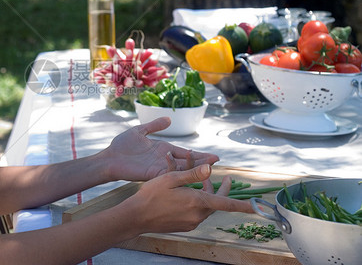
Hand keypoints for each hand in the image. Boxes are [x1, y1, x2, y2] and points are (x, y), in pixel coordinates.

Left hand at [99, 117, 219, 181]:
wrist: (110, 158)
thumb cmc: (122, 145)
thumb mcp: (140, 131)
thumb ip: (155, 126)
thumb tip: (169, 119)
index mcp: (163, 149)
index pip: (185, 152)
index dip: (199, 155)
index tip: (215, 157)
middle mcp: (164, 160)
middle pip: (187, 162)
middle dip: (202, 162)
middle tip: (217, 161)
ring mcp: (159, 168)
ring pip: (181, 169)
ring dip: (194, 168)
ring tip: (209, 167)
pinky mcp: (153, 174)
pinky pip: (170, 175)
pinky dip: (181, 175)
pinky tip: (192, 174)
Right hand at [125, 164, 254, 233]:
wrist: (136, 217)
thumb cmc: (151, 196)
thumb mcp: (170, 179)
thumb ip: (191, 174)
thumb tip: (209, 169)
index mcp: (196, 202)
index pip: (226, 203)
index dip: (243, 205)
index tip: (257, 207)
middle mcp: (197, 214)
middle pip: (216, 202)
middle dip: (219, 189)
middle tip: (224, 178)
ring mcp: (191, 222)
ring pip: (205, 206)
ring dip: (205, 193)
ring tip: (197, 179)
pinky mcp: (185, 226)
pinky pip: (196, 211)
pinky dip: (195, 200)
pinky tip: (184, 192)